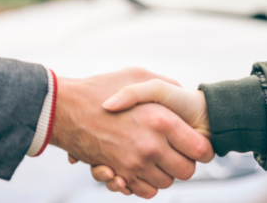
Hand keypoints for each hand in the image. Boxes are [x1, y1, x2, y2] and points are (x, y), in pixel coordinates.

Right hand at [51, 68, 212, 198]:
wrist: (64, 108)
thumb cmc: (101, 88)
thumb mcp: (138, 76)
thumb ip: (166, 84)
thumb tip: (183, 96)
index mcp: (162, 121)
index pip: (200, 149)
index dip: (201, 149)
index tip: (196, 144)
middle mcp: (150, 146)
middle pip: (187, 171)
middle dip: (185, 163)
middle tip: (176, 152)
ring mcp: (134, 164)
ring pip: (166, 183)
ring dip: (164, 173)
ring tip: (156, 157)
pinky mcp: (118, 174)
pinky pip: (145, 191)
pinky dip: (146, 184)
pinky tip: (142, 167)